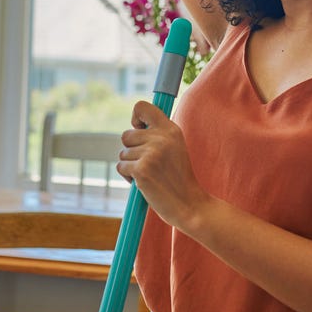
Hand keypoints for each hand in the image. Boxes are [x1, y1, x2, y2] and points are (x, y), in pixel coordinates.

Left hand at [117, 100, 211, 230]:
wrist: (189, 205)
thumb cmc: (178, 178)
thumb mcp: (175, 148)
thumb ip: (159, 134)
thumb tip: (135, 125)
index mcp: (171, 129)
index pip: (142, 107)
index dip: (135, 117)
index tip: (139, 129)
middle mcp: (162, 138)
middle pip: (126, 134)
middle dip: (132, 150)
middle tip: (149, 164)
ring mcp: (151, 153)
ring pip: (123, 153)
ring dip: (131, 166)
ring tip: (150, 175)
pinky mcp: (141, 170)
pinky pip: (121, 167)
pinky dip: (128, 177)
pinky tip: (144, 183)